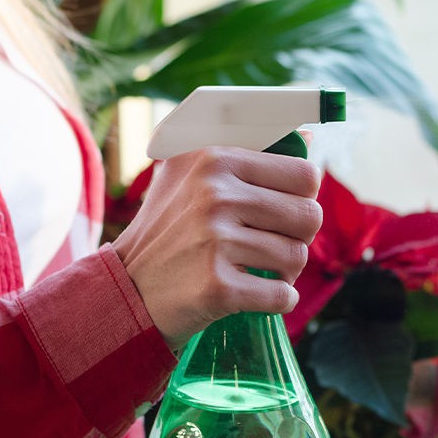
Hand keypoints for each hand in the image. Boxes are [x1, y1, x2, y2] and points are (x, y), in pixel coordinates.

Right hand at [112, 145, 321, 349]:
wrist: (127, 288)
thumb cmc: (170, 229)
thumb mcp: (192, 174)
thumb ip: (249, 153)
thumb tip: (308, 137)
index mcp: (215, 159)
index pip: (305, 175)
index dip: (302, 199)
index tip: (283, 212)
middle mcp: (214, 194)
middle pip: (309, 216)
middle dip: (299, 237)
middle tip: (272, 246)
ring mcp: (214, 240)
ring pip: (298, 256)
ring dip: (286, 271)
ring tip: (257, 269)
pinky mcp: (218, 286)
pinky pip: (283, 295)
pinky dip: (278, 300)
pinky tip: (255, 295)